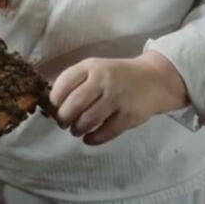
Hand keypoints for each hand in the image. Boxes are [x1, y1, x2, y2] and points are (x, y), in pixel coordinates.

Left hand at [48, 51, 187, 145]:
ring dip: (77, 129)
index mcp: (92, 66)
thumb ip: (76, 81)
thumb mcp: (96, 69)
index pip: (65, 82)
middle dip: (63, 118)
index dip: (54, 99)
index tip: (54, 107)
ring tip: (76, 130)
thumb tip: (52, 103)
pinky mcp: (130, 115)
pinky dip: (93, 139)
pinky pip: (106, 132)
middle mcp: (104, 80)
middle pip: (74, 104)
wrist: (153, 80)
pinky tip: (89, 139)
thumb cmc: (116, 76)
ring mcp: (118, 98)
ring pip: (88, 120)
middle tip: (63, 123)